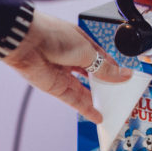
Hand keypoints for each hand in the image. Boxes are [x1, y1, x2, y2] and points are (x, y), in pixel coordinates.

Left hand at [1, 11, 129, 122]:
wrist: (26, 41)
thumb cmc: (52, 35)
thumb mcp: (88, 51)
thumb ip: (105, 68)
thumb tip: (123, 74)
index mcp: (82, 43)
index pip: (102, 59)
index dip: (114, 70)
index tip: (126, 80)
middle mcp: (72, 58)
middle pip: (93, 76)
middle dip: (106, 86)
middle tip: (120, 96)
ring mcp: (63, 74)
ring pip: (84, 90)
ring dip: (97, 99)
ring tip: (112, 108)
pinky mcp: (55, 87)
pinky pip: (73, 100)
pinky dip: (86, 108)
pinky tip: (97, 115)